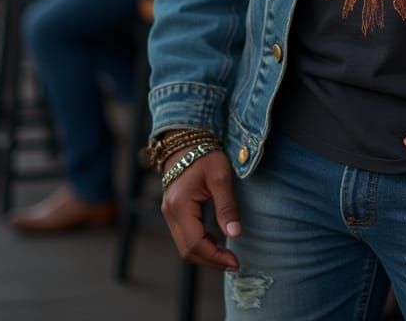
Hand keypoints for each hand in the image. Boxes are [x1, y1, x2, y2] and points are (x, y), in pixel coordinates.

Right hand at [161, 149, 240, 270]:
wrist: (187, 141)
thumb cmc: (205, 155)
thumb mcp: (221, 177)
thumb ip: (227, 206)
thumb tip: (236, 234)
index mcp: (180, 206)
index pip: (195, 243)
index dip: (215, 257)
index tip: (235, 262)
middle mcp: (170, 213)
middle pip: (187, 250)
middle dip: (211, 260)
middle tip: (234, 263)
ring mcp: (169, 213)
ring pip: (184, 246)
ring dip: (205, 254)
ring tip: (228, 256)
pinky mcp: (174, 212)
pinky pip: (185, 236)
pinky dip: (200, 243)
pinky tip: (216, 242)